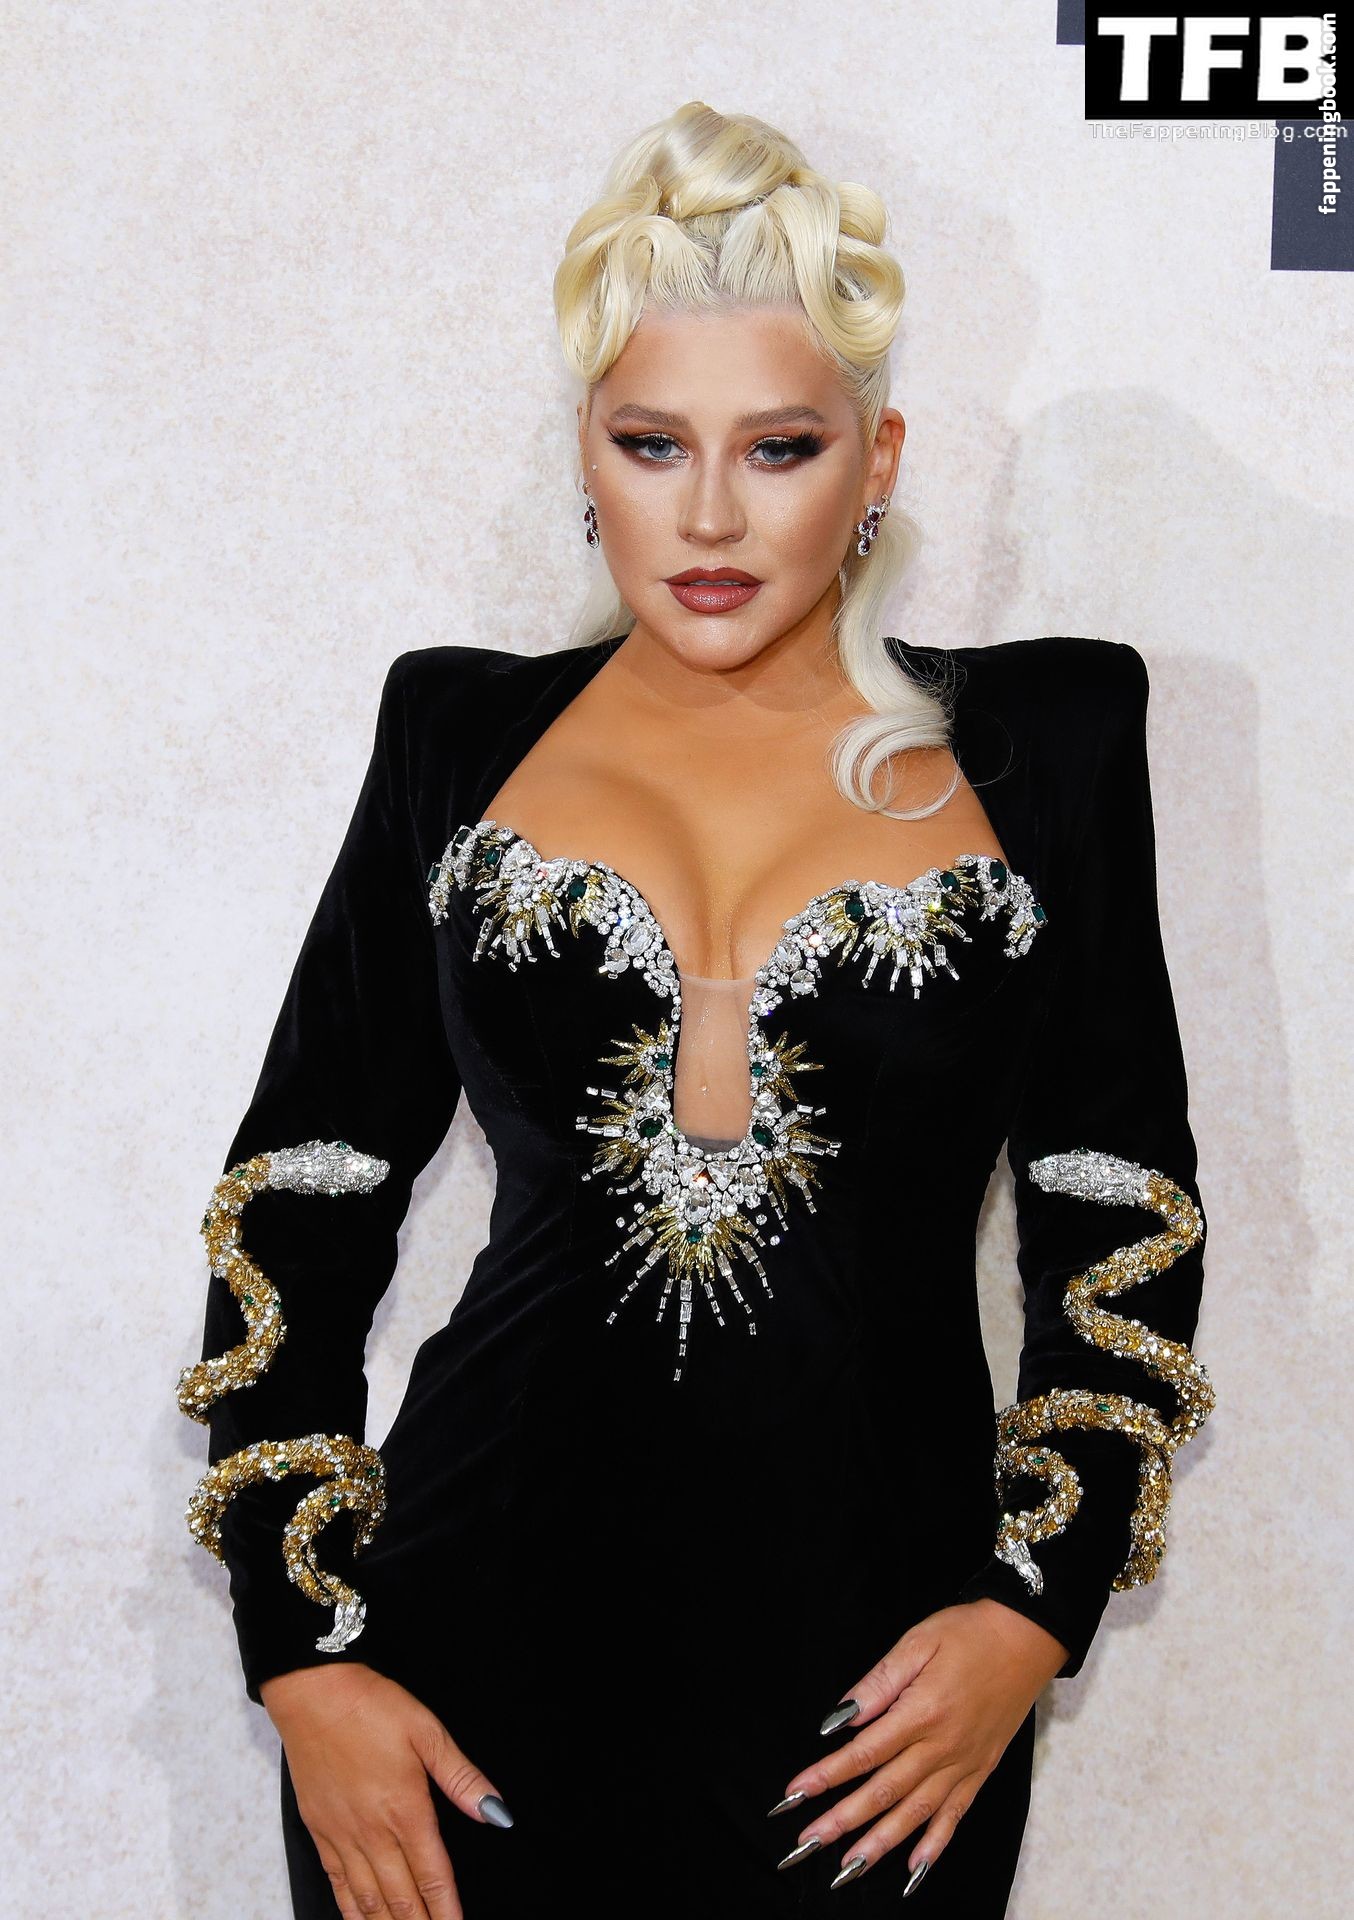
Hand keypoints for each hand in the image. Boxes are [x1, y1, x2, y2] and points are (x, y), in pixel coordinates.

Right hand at [261, 1661, 512, 1918]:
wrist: (314, 1694)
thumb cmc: (372, 1707)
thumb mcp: (428, 1732)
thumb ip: (462, 1777)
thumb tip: (495, 1811)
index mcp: (406, 1809)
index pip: (433, 1876)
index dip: (447, 1910)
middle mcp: (373, 1831)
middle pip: (401, 1897)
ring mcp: (343, 1835)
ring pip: (368, 1899)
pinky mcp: (319, 1831)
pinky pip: (337, 1884)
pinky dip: (351, 1910)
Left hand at [768, 1599, 1067, 1893]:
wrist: (1026, 1639)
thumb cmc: (969, 1634)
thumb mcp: (918, 1641)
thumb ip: (879, 1681)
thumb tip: (842, 1717)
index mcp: (921, 1712)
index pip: (864, 1753)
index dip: (827, 1775)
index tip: (795, 1792)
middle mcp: (941, 1747)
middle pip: (884, 1791)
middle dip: (843, 1819)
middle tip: (807, 1842)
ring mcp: (963, 1764)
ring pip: (916, 1813)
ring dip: (880, 1842)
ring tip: (849, 1867)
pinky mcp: (980, 1771)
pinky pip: (955, 1816)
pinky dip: (935, 1845)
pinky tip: (914, 1867)